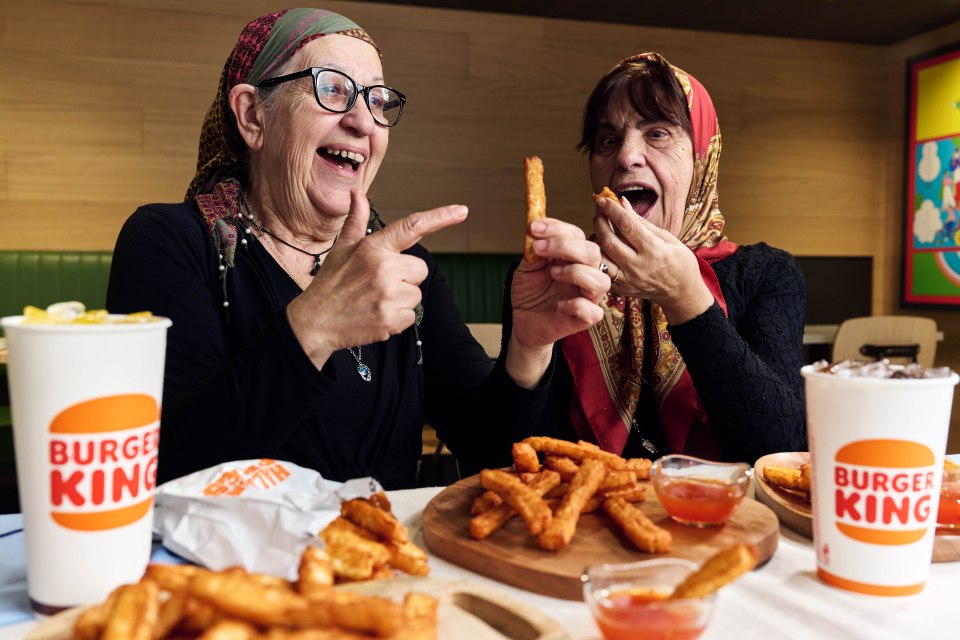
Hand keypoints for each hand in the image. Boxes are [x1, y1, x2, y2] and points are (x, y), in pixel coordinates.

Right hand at [289, 191, 467, 366]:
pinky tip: (376, 314)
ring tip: (374, 300)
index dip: (440, 217)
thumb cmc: (331, 283)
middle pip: (420, 269)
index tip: (462, 211)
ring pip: (417, 294)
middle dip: (406, 277)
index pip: (412, 227)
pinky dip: (398, 318)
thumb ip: (357, 221)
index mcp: (373, 247)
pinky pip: (411, 315)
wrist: (316, 321)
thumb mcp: (342, 248)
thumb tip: (358, 194)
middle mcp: (383, 268)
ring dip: (401, 299)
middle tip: (379, 284)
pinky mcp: (391, 319)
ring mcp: (388, 294)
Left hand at [507, 218, 608, 386]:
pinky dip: (577, 305)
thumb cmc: (530, 292)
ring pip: (601, 280)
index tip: (534, 228)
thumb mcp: (527, 267)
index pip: (577, 235)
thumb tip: (536, 229)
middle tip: (539, 248)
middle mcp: (584, 274)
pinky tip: (560, 304)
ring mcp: (586, 297)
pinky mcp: (583, 320)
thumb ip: (534, 250)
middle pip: (593, 252)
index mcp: (573, 258)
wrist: (522, 320)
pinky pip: (594, 312)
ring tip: (553, 273)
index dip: (557, 228)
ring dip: (576, 272)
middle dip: (565, 245)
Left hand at [594, 197, 712, 323]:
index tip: (603, 200)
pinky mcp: (621, 289)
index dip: (612, 210)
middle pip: (608, 240)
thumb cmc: (679, 262)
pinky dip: (600, 255)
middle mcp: (638, 266)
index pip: (627, 225)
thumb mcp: (668, 238)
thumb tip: (622, 203)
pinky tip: (603, 246)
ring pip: (601, 256)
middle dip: (600, 222)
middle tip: (600, 212)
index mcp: (654, 250)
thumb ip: (642, 222)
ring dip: (596, 239)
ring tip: (600, 228)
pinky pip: (603, 270)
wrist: (682, 293)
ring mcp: (628, 280)